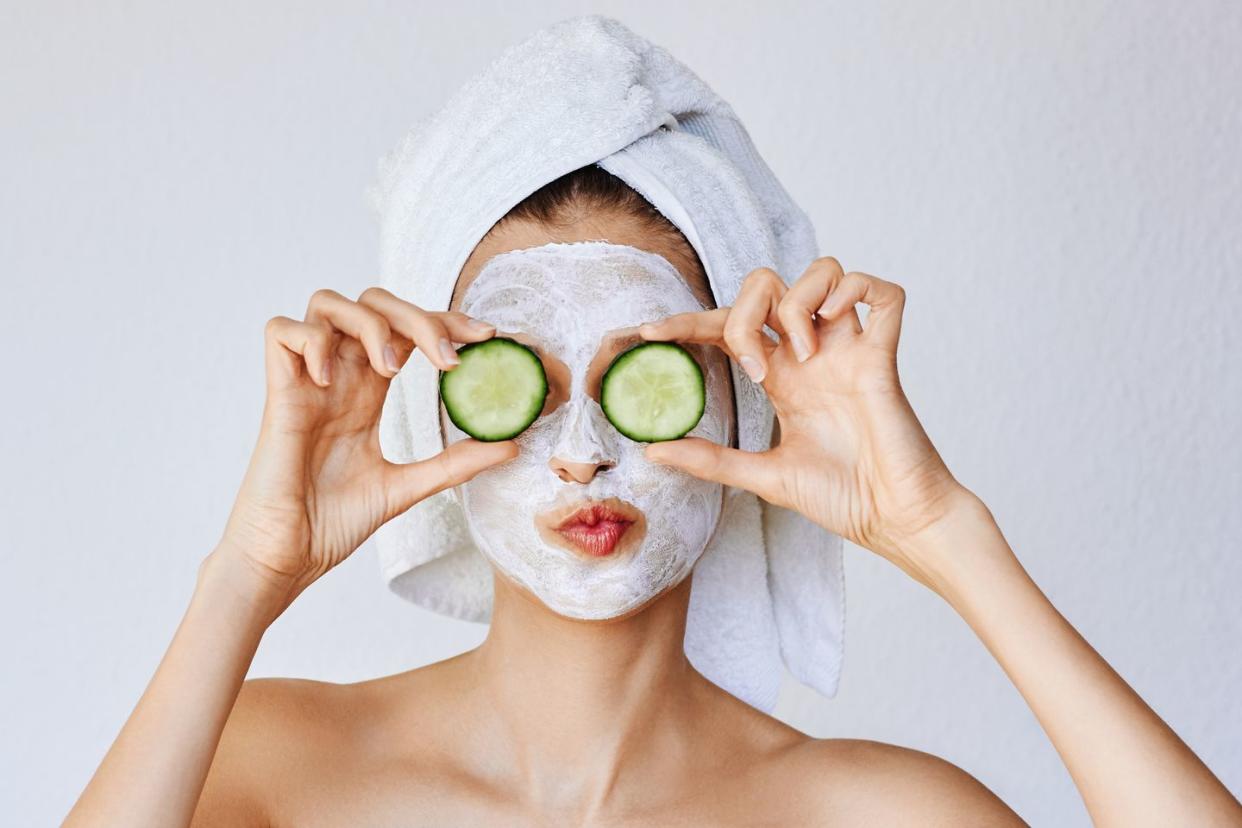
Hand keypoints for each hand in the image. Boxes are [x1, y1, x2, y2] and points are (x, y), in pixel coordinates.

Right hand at [214, 286, 517, 610]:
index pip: (406, 331)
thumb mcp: (407, 487)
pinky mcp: (278, 394)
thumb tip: (510, 447)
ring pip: (328, 304)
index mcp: (367, 393)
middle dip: (417, 316)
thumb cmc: (331, 523)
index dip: (445, 322)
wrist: (287, 557)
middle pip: (373, 304)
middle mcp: (339, 378)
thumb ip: (454, 463)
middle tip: (447, 358)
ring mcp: (308, 382)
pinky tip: (331, 378)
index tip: (485, 336)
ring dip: (370, 323)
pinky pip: (281, 332)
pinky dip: (312, 340)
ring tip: (391, 367)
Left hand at [639, 257, 973, 587]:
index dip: (688, 321)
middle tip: (756, 365)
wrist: (895, 520)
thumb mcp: (764, 477)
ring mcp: (849, 350)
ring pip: (824, 271)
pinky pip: (884, 294)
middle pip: (769, 283)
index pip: (728, 325)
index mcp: (782, 378)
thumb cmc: (842, 499)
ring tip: (803, 351)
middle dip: (746, 308)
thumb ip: (711, 460)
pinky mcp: (884, 357)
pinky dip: (857, 290)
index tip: (651, 334)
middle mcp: (813, 355)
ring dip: (799, 301)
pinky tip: (837, 321)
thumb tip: (652, 450)